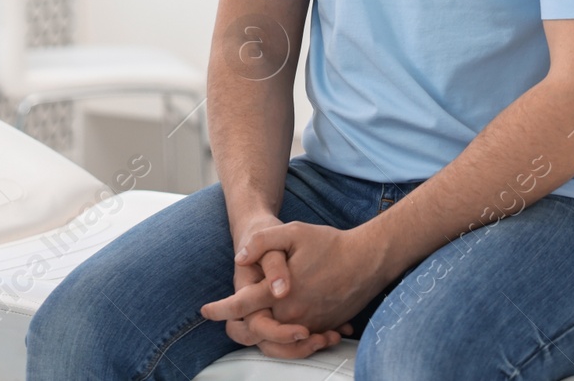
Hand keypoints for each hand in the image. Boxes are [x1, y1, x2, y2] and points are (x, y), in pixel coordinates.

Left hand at [202, 223, 392, 350]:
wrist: (368, 260)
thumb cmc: (330, 244)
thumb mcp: (293, 231)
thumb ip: (263, 242)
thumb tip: (240, 257)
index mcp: (280, 293)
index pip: (242, 306)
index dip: (220, 309)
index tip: (206, 311)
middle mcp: (293, 314)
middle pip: (258, 332)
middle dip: (239, 327)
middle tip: (226, 319)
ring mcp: (310, 323)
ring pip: (280, 342)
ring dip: (265, 337)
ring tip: (253, 324)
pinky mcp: (325, 326)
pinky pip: (302, 341)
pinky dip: (290, 339)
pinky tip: (285, 325)